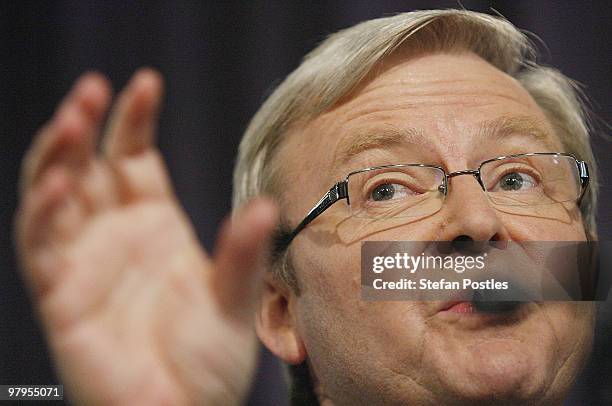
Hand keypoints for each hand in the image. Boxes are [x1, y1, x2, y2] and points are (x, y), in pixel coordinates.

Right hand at [14, 69, 276, 404]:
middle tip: (94, 88)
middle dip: (87, 125)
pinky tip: (60, 184)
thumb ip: (243, 255)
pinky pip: (41, 244)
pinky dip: (44, 212)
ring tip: (73, 118)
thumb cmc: (209, 363)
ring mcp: (85, 262)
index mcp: (157, 226)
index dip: (134, 121)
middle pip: (90, 166)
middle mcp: (117, 236)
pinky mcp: (60, 294)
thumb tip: (266, 206)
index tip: (145, 84)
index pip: (135, 158)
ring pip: (55, 194)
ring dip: (57, 156)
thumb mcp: (236, 300)